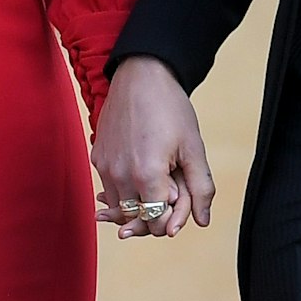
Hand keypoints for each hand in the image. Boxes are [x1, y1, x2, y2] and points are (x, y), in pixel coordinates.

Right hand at [92, 56, 214, 238]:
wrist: (141, 76)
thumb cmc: (170, 108)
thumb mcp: (193, 147)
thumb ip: (201, 187)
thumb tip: (203, 221)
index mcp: (146, 176)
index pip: (157, 224)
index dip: (172, 219)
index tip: (180, 200)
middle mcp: (120, 176)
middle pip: (136, 220)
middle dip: (155, 214)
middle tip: (170, 191)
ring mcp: (104, 168)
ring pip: (120, 208)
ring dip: (138, 203)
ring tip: (155, 180)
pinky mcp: (97, 158)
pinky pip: (109, 189)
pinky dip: (124, 189)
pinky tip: (138, 171)